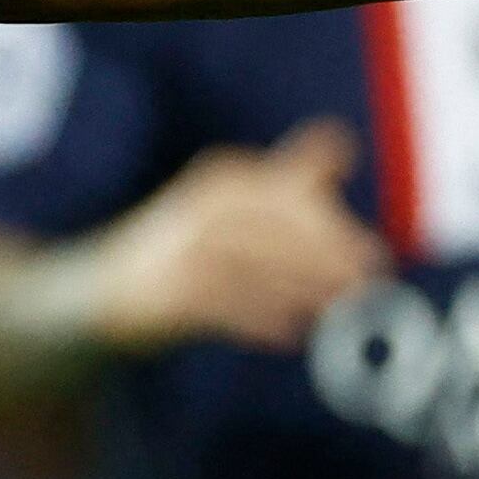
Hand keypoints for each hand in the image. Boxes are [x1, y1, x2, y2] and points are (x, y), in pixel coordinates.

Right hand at [86, 119, 390, 354]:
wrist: (103, 286)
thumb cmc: (191, 249)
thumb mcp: (236, 204)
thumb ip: (288, 177)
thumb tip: (342, 143)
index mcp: (226, 180)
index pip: (291, 196)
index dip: (336, 227)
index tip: (376, 256)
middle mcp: (203, 208)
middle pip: (279, 234)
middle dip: (328, 265)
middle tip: (363, 293)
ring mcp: (180, 250)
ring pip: (255, 271)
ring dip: (302, 295)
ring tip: (334, 315)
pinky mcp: (164, 292)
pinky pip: (223, 308)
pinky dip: (261, 323)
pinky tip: (289, 335)